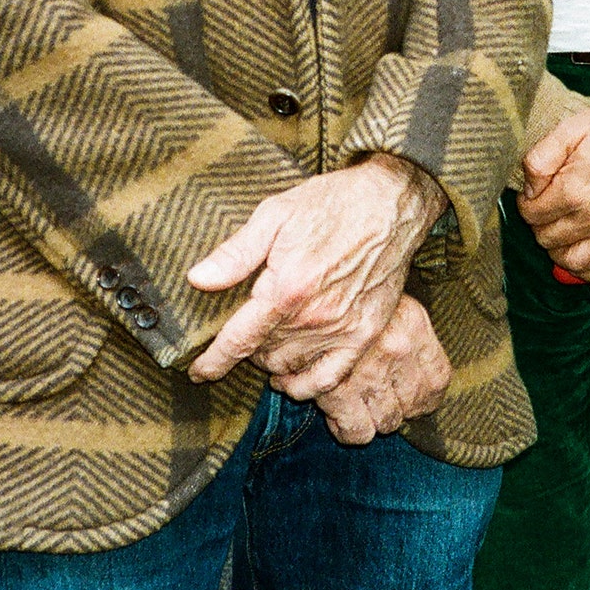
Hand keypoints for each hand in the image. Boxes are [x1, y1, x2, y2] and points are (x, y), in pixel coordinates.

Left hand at [186, 154, 446, 389]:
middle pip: (262, 353)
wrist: (391, 203)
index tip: (197, 371)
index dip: (213, 361)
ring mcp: (343, 328)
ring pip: (289, 366)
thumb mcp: (275, 214)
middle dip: (244, 349)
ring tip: (264, 346)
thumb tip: (197, 279)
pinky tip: (290, 378)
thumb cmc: (332, 203)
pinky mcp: (365, 333)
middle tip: (241, 332)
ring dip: (270, 362)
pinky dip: (305, 385)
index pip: (238, 340)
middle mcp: (314, 316)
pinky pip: (329, 377)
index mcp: (286, 288)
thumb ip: (235, 253)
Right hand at [295, 293, 452, 442]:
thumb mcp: (386, 300)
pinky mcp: (336, 389)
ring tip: (355, 402)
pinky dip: (348, 429)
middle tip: (375, 395)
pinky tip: (338, 414)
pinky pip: (355, 430)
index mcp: (413, 324)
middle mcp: (397, 348)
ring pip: (386, 422)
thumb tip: (417, 378)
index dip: (422, 397)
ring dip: (371, 418)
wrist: (304, 281)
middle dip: (394, 406)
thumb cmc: (344, 293)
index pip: (437, 383)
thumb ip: (407, 334)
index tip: (406, 394)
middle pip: (411, 406)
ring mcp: (368, 370)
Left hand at [519, 83, 589, 284]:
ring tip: (561, 234)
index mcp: (574, 189)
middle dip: (540, 226)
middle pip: (548, 239)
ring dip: (559, 251)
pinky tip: (584, 255)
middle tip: (546, 211)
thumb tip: (528, 189)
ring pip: (573, 262)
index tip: (533, 196)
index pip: (531, 215)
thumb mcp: (572, 127)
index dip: (526, 204)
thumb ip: (540, 159)